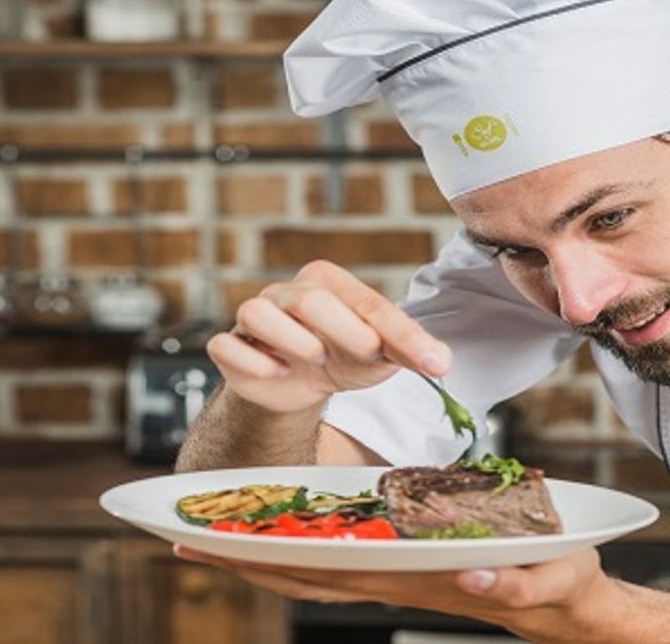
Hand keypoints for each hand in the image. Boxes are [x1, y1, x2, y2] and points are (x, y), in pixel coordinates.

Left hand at [173, 545, 615, 639]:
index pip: (327, 569)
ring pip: (314, 568)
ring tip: (212, 534)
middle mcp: (394, 577)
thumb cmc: (557, 582)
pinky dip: (299, 548)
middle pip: (303, 572)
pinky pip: (339, 559)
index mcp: (416, 576)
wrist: (563, 601)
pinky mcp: (406, 565)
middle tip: (178, 536)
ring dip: (261, 555)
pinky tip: (284, 531)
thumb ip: (517, 580)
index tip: (214, 543)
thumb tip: (472, 574)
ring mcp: (396, 574)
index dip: (269, 557)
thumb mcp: (549, 577)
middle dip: (242, 557)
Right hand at [206, 260, 452, 412]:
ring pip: (257, 312)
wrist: (298, 386)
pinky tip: (276, 372)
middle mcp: (289, 292)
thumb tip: (443, 361)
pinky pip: (227, 346)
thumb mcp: (381, 354)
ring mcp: (255, 315)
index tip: (432, 362)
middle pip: (311, 300)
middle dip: (345, 331)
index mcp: (329, 282)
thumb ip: (410, 351)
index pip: (369, 303)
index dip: (402, 335)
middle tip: (365, 353)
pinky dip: (253, 363)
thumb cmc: (342, 357)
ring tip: (314, 359)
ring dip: (293, 342)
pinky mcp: (230, 345)